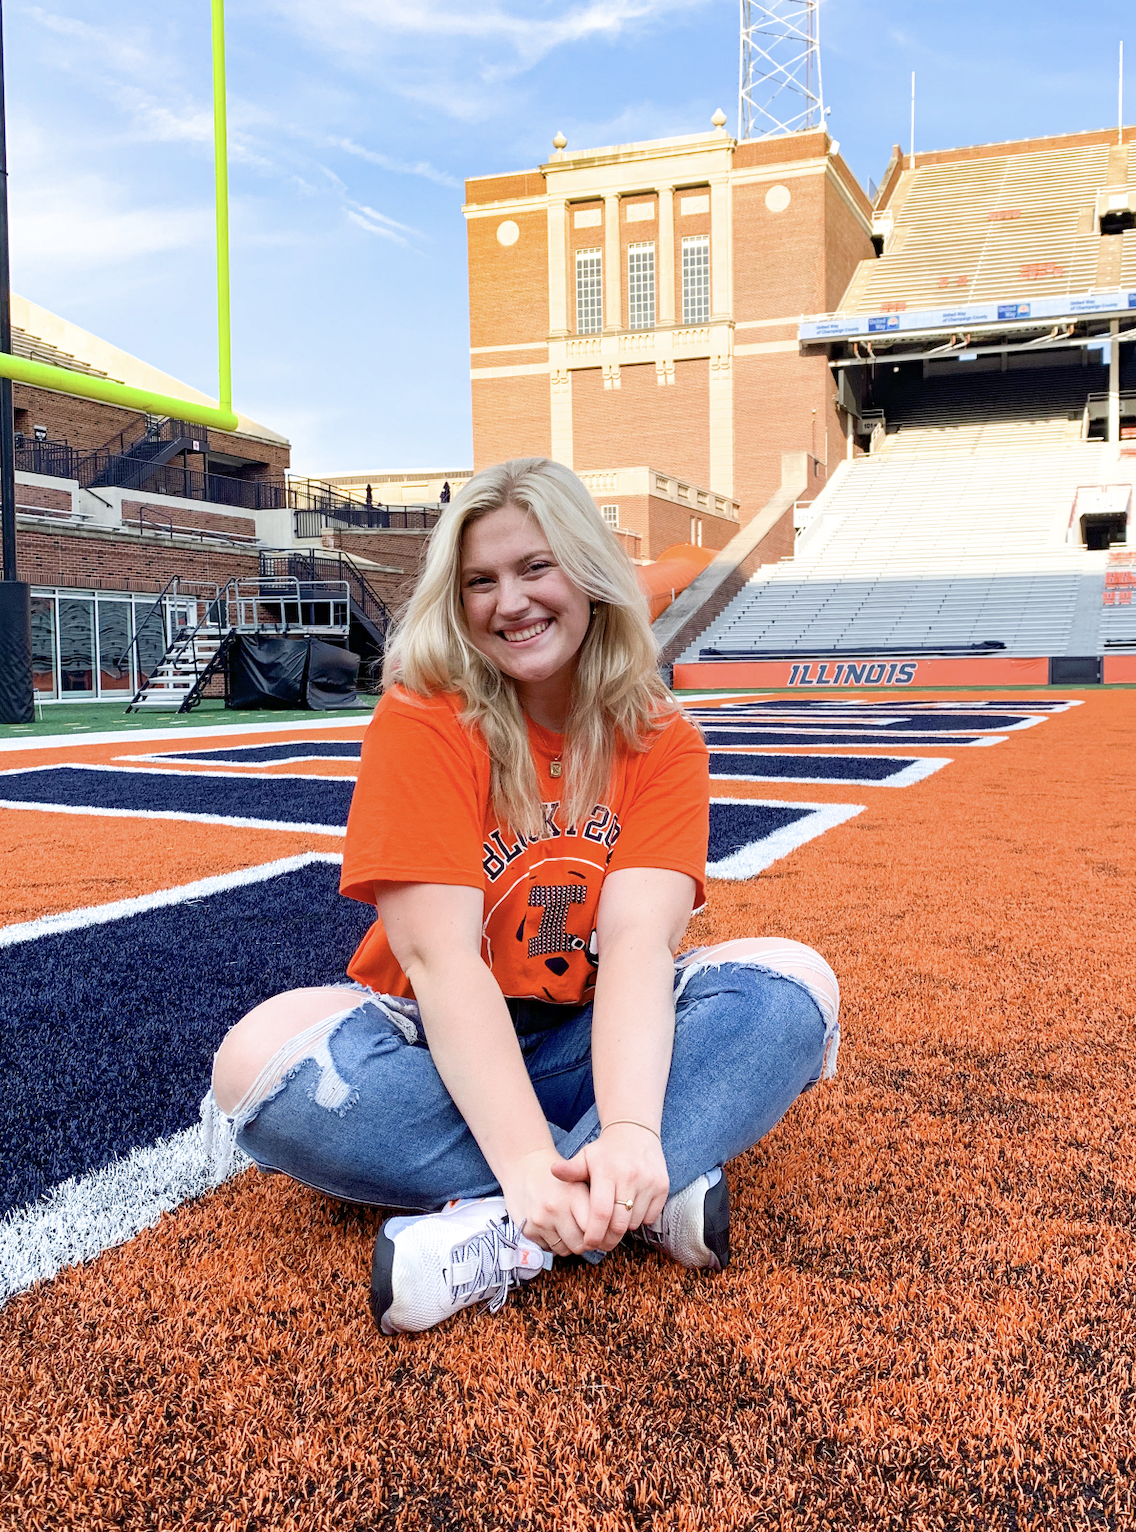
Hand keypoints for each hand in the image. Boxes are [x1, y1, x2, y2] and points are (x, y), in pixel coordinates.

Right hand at [507, 1147, 592, 1256]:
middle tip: (583, 1231)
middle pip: (580, 1245)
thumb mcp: (581, 1182)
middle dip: (584, 1242)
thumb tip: (615, 1231)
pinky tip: (552, 1226)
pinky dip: (553, 1242)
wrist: (527, 1167)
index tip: (599, 1231)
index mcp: (574, 1194)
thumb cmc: (561, 1179)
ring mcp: (540, 1220)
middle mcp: (556, 1208)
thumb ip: (596, 1204)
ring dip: (568, 1244)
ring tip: (567, 1227)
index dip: (599, 1234)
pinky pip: (548, 1249)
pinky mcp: (528, 1230)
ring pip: (564, 1250)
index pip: (593, 1230)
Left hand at [551, 1123, 668, 1252]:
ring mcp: (649, 1182)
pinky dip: (640, 1220)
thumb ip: (570, 1169)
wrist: (636, 1132)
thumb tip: (553, 1171)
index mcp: (607, 1171)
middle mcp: (630, 1176)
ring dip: (624, 1229)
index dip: (594, 1233)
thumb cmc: (606, 1151)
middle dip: (608, 1239)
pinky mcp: (663, 1186)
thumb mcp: (586, 1156)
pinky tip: (630, 1210)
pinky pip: (651, 1217)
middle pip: (619, 1224)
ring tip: (614, 1221)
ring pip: (635, 1222)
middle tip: (601, 1244)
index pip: (601, 1212)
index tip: (588, 1244)